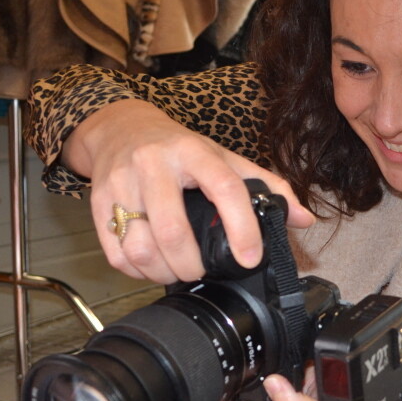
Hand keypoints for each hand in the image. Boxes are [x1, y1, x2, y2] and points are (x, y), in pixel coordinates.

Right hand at [63, 99, 315, 284]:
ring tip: (176, 272)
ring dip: (162, 272)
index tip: (250, 258)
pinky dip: (135, 271)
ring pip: (140, 246)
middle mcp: (154, 164)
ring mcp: (121, 183)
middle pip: (173, 231)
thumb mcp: (224, 157)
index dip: (241, 228)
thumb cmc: (178, 149)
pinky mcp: (98, 202)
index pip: (224, 189)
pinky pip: (115, 252)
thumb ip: (266, 185)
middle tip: (201, 272)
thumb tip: (303, 218)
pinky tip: (150, 266)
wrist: (121, 128)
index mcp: (193, 152)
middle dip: (192, 265)